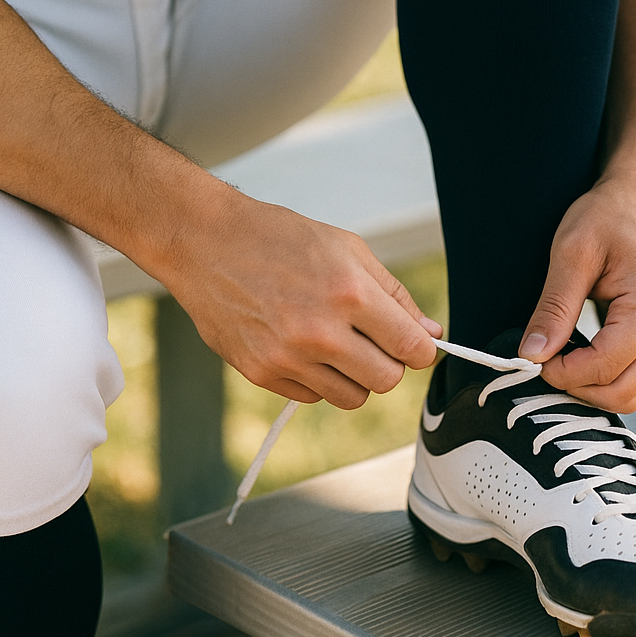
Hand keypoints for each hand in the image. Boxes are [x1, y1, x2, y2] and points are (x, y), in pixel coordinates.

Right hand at [157, 187, 441, 409]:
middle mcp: (320, 331)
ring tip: (337, 344)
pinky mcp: (260, 372)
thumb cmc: (278, 238)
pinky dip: (317, 379)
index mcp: (349, 292)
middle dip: (389, 363)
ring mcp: (287, 357)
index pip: (411, 347)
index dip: (422, 350)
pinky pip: (312, 397)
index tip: (416, 346)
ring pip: (352, 397)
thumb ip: (394, 294)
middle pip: (386, 380)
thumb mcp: (347, 248)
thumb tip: (431, 333)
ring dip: (354, 376)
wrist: (205, 241)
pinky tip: (301, 345)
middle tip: (374, 341)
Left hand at [517, 168, 635, 412]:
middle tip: (541, 362)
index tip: (530, 357)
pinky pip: (635, 379)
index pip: (604, 367)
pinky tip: (577, 356)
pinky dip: (604, 380)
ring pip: (631, 394)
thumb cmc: (609, 216)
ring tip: (558, 360)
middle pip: (622, 393)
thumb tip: (532, 355)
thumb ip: (553, 308)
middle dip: (576, 388)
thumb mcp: (571, 253)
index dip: (561, 373)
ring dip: (590, 389)